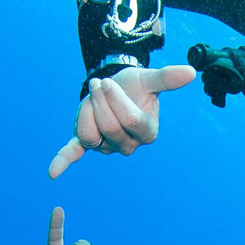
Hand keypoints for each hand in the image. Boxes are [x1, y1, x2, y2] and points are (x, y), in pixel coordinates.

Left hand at [49, 65, 196, 177]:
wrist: (114, 87)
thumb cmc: (134, 86)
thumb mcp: (148, 79)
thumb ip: (167, 79)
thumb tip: (191, 71)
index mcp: (147, 132)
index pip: (130, 121)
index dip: (116, 99)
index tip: (108, 83)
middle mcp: (128, 145)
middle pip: (109, 127)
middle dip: (99, 101)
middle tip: (97, 85)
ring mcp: (106, 146)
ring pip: (90, 135)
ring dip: (85, 111)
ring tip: (91, 98)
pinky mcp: (86, 144)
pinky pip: (74, 154)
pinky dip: (62, 162)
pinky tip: (53, 172)